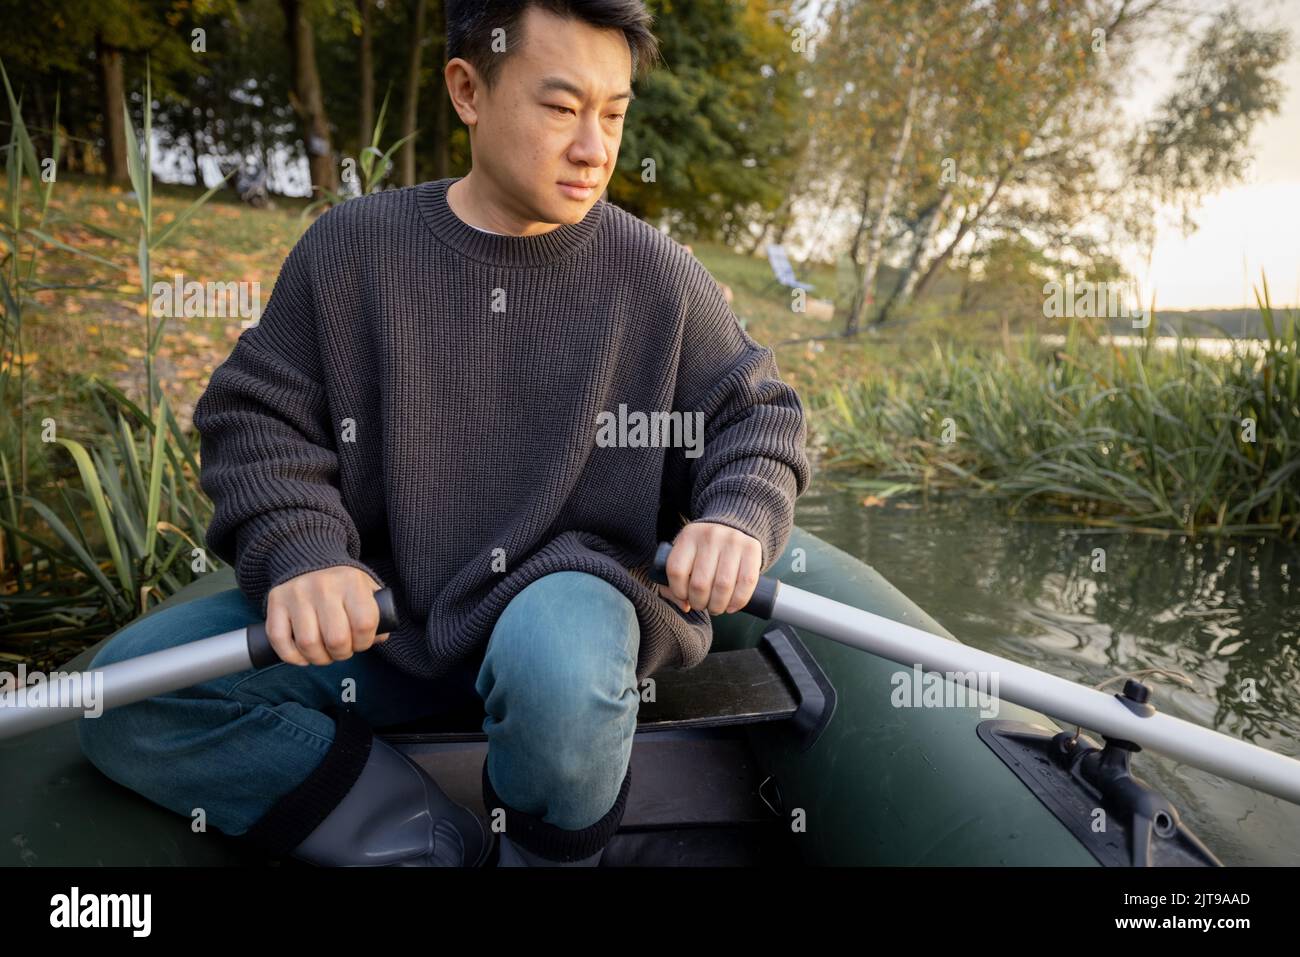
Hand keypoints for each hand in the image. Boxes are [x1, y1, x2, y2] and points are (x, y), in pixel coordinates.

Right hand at [266, 566, 390, 665]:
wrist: (311, 558)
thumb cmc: (344, 585)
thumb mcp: (367, 590)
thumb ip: (378, 615)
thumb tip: (377, 639)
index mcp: (352, 582)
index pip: (364, 624)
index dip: (365, 642)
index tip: (361, 642)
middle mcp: (324, 586)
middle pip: (336, 639)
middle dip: (342, 654)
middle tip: (341, 651)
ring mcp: (297, 593)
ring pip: (308, 644)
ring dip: (318, 658)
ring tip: (324, 654)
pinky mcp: (276, 601)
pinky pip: (279, 640)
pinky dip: (292, 656)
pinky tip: (303, 656)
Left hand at [656, 522, 762, 615]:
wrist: (732, 529)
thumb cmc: (704, 551)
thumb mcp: (685, 556)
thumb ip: (675, 582)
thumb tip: (685, 605)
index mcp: (688, 536)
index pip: (676, 571)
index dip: (678, 592)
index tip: (684, 597)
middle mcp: (710, 536)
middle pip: (700, 583)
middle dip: (699, 603)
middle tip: (702, 605)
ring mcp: (733, 540)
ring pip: (723, 585)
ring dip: (718, 605)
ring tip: (716, 607)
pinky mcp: (752, 548)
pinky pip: (746, 582)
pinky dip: (738, 601)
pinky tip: (731, 606)